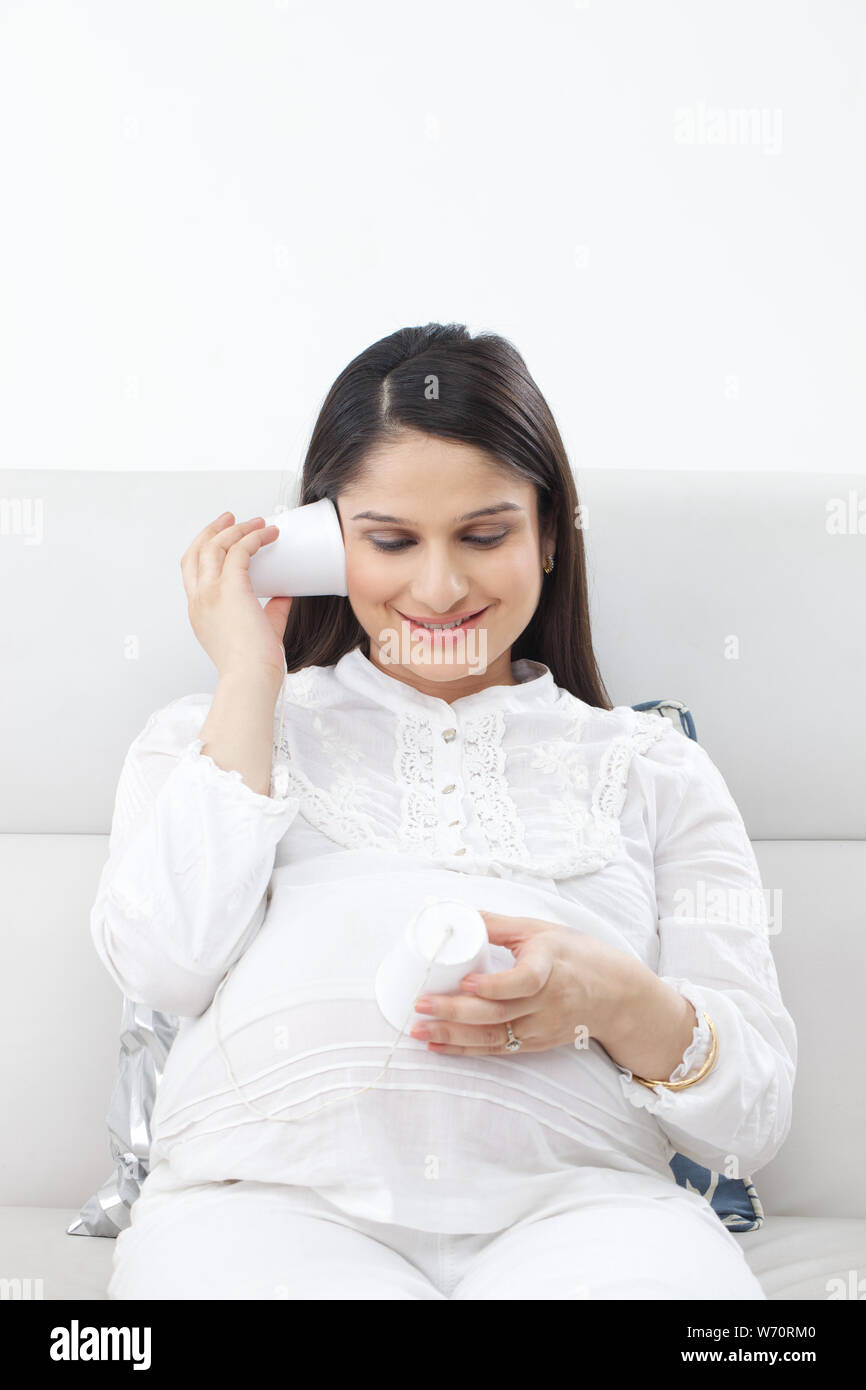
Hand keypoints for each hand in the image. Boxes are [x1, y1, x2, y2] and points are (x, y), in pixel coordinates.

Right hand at [180, 511, 291, 684]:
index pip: (193, 572)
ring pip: (214, 546)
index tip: (223, 539)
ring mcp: (210, 593)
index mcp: (200, 612)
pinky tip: (268, 533)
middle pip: (196, 552)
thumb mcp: (261, 632)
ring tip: (255, 522)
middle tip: (230, 518)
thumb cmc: (253, 665)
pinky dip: (253, 537)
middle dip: (212, 530)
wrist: (251, 678)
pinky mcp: (230, 588)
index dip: (205, 551)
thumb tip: (284, 594)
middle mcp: (199, 600)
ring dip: (235, 529)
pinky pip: (239, 551)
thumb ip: (271, 611)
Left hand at [409, 911, 636, 1055]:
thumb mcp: (542, 930)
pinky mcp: (536, 1043)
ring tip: (419, 1030)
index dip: (495, 985)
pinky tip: (438, 1045)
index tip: (467, 982)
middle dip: (455, 1012)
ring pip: (493, 1036)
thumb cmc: (577, 956)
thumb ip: (499, 925)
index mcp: (550, 965)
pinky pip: (497, 1049)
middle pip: (498, 1013)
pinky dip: (465, 1049)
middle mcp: (547, 1002)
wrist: (617, 996)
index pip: (525, 981)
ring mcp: (541, 1027)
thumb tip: (457, 912)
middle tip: (420, 1004)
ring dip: (453, 1035)